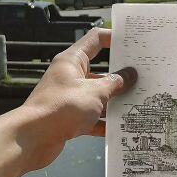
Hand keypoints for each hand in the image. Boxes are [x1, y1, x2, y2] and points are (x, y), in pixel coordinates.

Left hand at [20, 28, 135, 169]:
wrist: (33, 138)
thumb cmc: (62, 107)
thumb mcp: (95, 92)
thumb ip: (114, 84)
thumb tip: (129, 75)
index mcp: (73, 61)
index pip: (96, 40)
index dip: (114, 38)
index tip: (133, 43)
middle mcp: (70, 76)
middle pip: (100, 72)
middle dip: (120, 77)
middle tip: (143, 80)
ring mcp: (70, 98)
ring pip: (97, 97)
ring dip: (115, 102)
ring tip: (138, 105)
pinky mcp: (69, 118)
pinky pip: (92, 117)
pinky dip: (104, 123)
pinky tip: (121, 128)